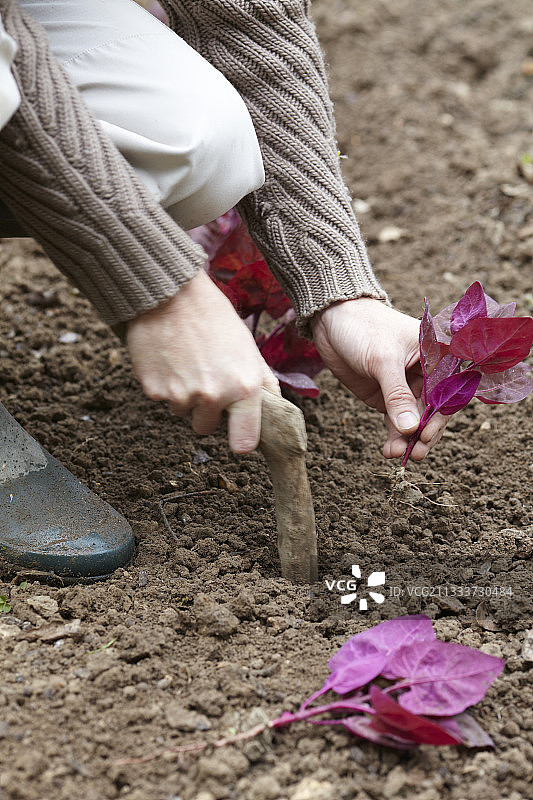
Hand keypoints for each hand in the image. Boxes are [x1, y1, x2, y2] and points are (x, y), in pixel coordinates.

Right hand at [126, 269, 278, 452]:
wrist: (171, 295)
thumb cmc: (215, 318)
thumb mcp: (249, 349)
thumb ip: (262, 383)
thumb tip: (274, 409)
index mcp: (243, 388)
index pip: (244, 442)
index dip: (240, 440)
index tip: (238, 436)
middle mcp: (213, 397)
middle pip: (206, 429)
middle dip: (206, 411)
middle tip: (205, 379)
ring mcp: (181, 396)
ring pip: (182, 413)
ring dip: (184, 396)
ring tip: (187, 362)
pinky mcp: (154, 390)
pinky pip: (162, 399)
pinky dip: (164, 384)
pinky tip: (169, 359)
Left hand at [311, 297, 445, 460]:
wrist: (332, 320)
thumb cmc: (364, 328)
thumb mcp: (382, 360)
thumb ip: (396, 394)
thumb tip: (410, 429)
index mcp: (439, 354)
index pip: (450, 389)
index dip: (442, 414)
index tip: (427, 433)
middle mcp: (429, 373)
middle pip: (435, 410)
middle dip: (425, 433)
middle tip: (415, 453)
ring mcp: (408, 387)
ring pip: (416, 420)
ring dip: (409, 439)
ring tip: (398, 454)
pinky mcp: (389, 397)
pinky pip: (397, 422)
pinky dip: (395, 437)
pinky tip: (389, 450)